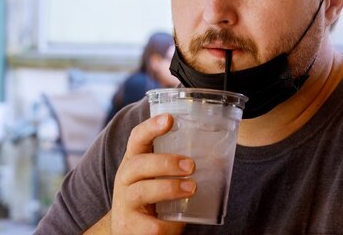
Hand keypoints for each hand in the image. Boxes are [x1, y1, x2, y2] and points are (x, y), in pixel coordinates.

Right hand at [111, 113, 195, 234]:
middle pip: (139, 164)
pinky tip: (179, 223)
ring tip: (191, 188)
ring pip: (142, 191)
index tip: (169, 118)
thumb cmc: (150, 197)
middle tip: (191, 165)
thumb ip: (176, 165)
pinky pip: (151, 225)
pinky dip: (168, 224)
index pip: (137, 138)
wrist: (129, 230)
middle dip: (166, 162)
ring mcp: (125, 203)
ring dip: (169, 188)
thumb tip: (217, 154)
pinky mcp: (130, 227)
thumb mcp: (156, 177)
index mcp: (133, 161)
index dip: (151, 126)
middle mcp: (125, 179)